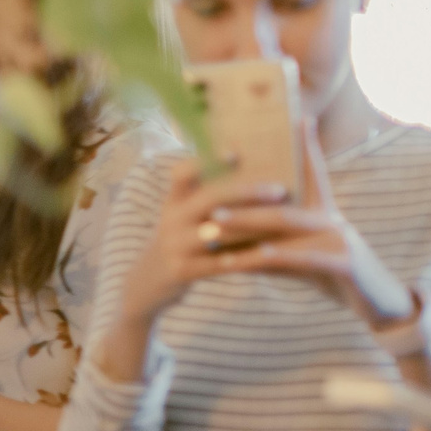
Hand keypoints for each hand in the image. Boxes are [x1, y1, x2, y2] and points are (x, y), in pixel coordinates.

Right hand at [117, 159, 294, 328]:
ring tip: (282, 220)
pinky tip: (268, 254)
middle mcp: (171, 219)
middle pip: (208, 199)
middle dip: (246, 192)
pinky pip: (218, 264)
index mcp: (173, 201)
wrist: (148, 280)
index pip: (182, 173)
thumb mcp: (182, 213)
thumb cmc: (179, 238)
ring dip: (253, 225)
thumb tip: (246, 164)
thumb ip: (206, 194)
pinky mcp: (181, 271)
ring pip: (217, 232)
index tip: (234, 151)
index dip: (205, 161)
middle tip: (279, 189)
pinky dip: (244, 259)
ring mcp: (174, 245)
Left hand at [193, 122, 413, 326]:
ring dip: (247, 227)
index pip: (311, 173)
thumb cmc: (332, 275)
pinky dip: (275, 256)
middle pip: (281, 205)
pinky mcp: (345, 263)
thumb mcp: (300, 256)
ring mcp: (341, 239)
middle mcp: (332, 219)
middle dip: (241, 204)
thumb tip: (229, 237)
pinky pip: (303, 258)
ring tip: (213, 230)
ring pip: (287, 226)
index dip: (306, 146)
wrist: (376, 303)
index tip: (297, 118)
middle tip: (207, 206)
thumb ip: (270, 243)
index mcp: (324, 212)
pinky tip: (250, 257)